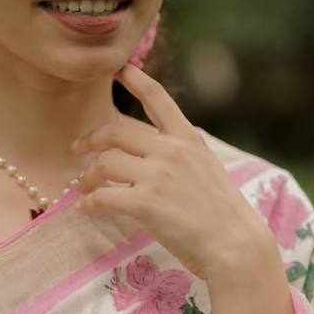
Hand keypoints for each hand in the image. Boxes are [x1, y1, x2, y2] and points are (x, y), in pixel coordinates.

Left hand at [71, 63, 281, 285]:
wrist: (235, 244)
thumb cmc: (223, 216)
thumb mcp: (208, 171)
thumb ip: (181, 157)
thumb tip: (152, 157)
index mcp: (188, 140)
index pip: (159, 100)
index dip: (137, 80)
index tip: (121, 68)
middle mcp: (171, 151)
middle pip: (116, 132)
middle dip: (92, 139)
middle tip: (78, 149)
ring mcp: (158, 175)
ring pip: (106, 164)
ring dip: (88, 176)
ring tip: (83, 188)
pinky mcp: (146, 203)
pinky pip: (104, 196)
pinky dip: (90, 203)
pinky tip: (87, 209)